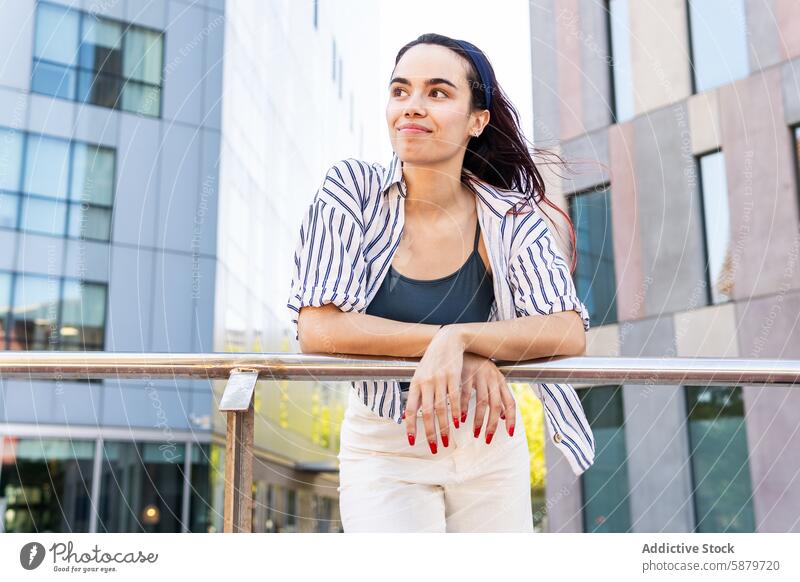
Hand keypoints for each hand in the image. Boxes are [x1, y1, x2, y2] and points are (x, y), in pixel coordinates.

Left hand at [403, 325, 464, 453]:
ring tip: (447, 441)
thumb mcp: (420, 375)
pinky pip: (454, 398)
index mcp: (415, 384)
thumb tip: (407, 414)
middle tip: (435, 448)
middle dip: (430, 433)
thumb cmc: (433, 361)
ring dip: (444, 428)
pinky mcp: (453, 376)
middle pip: (426, 413)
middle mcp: (425, 383)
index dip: (410, 426)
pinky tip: (459, 422)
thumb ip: (416, 394)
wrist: (446, 341)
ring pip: (440, 409)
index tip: (412, 441)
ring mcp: (439, 379)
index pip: (409, 409)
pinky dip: (456, 412)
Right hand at [459, 352, 515, 442]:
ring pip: (482, 402)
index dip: (511, 419)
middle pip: (496, 406)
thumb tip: (502, 417)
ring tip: (475, 433)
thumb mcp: (490, 378)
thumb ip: (497, 396)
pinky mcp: (465, 373)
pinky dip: (464, 408)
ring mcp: (479, 375)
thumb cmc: (476, 364)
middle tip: (487, 439)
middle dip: (492, 425)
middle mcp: (492, 378)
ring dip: (478, 421)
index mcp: (500, 380)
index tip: (508, 433)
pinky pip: (465, 395)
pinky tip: (460, 418)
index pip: (511, 403)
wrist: (461, 343)